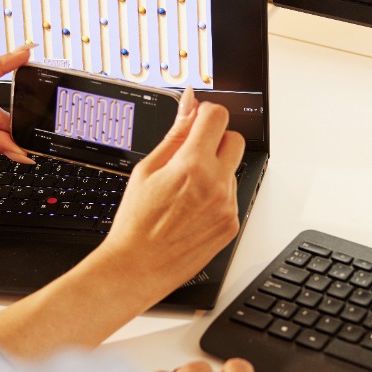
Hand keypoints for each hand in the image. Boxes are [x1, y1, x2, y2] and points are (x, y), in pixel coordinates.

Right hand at [0, 88, 244, 357]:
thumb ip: (175, 133)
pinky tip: (191, 210)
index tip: (196, 121)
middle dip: (215, 140)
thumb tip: (189, 104)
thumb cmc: (136, 221)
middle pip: (235, 139)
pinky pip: (232, 197)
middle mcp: (216, 184)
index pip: (218, 117)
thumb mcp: (147, 169)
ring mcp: (228, 206)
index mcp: (192, 165)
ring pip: (232, 170)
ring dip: (215, 171)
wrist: (138, 267)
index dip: (205, 114)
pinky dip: (216, 197)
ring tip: (183, 193)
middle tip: (190, 155)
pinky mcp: (232, 225)